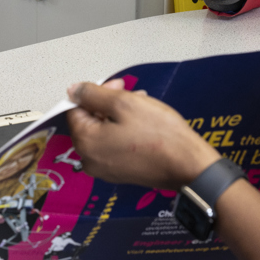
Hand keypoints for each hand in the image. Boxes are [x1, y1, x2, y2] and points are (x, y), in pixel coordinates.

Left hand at [66, 78, 219, 189]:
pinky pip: (112, 146)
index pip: (75, 109)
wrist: (187, 166)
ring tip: (141, 106)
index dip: (95, 93)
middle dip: (107, 104)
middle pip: (88, 122)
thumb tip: (72, 91)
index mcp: (85, 142)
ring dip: (117, 115)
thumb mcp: (125, 103)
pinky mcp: (119, 173)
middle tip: (132, 94)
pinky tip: (142, 124)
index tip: (118, 86)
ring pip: (102, 133)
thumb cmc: (158, 134)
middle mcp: (89, 160)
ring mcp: (104, 170)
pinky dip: (122, 132)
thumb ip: (93, 94)